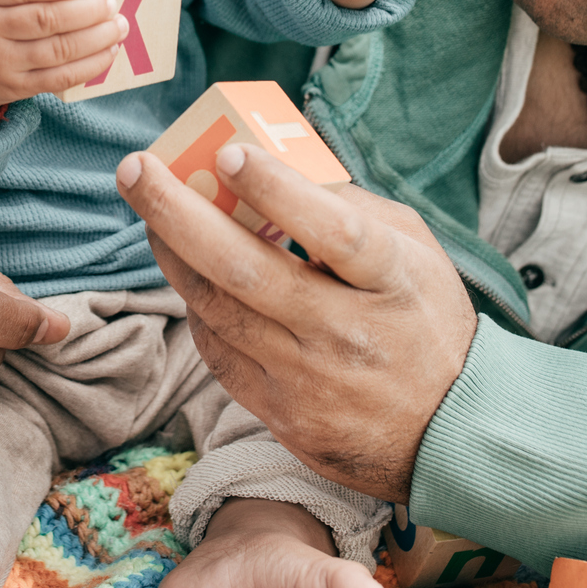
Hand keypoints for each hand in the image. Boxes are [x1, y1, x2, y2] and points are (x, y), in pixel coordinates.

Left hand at [114, 141, 477, 502]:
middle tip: (135, 169)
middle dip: (178, 214)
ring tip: (149, 211)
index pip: (333, 232)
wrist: (451, 432)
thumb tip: (277, 163)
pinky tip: (188, 275)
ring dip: (172, 256)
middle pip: (247, 271)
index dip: (278, 191)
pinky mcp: (284, 417)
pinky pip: (220, 354)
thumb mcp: (415, 250)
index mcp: (392, 281)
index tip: (228, 154)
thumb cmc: (425, 319)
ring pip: (219, 312)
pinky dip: (197, 309)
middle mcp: (348, 334)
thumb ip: (353, 206)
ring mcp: (312, 382)